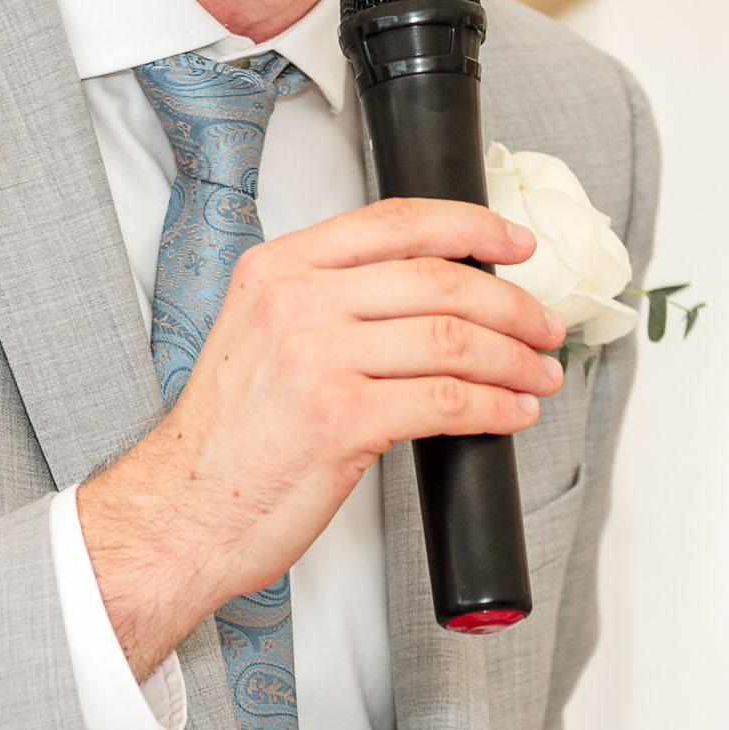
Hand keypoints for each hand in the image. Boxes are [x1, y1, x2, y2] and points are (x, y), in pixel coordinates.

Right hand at [76, 197, 563, 680]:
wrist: (186, 507)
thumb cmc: (231, 432)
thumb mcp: (261, 332)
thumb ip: (328, 298)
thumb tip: (429, 290)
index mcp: (276, 268)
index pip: (393, 222)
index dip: (469, 225)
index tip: (514, 243)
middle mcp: (293, 302)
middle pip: (436, 279)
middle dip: (510, 305)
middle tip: (543, 325)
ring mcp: (315, 359)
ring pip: (451, 339)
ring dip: (513, 358)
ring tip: (538, 374)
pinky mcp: (340, 419)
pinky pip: (444, 400)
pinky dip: (493, 406)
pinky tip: (510, 413)